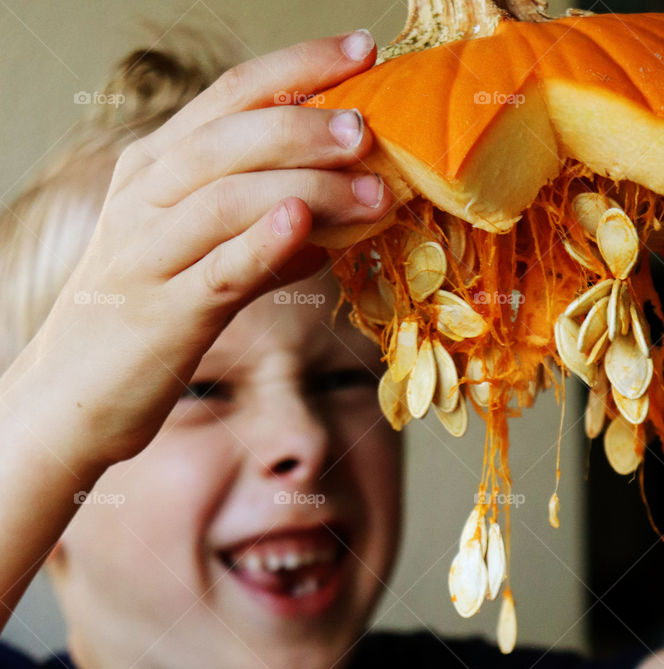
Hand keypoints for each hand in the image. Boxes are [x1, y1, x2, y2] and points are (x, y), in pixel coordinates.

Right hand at [16, 29, 391, 465]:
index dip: (298, 67)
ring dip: (308, 186)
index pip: (230, 96)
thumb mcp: (194, 265)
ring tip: (373, 191)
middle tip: (369, 128)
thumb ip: (255, 239)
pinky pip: (218, 269)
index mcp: (154, 171)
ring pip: (229, 197)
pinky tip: (305, 225)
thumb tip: (327, 226)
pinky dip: (262, 243)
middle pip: (230, 136)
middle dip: (305, 122)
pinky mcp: (163, 316)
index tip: (363, 49)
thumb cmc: (139, 331)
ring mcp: (149, 254)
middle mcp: (145, 199)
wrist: (68, 402)